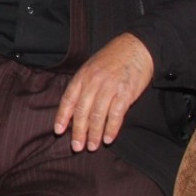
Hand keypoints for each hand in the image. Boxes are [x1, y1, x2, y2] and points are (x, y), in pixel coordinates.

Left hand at [54, 33, 153, 151]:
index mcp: (82, 76)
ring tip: (92, 146)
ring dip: (94, 134)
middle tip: (76, 147)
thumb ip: (83, 86)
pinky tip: (109, 139)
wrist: (137, 47)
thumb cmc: (112, 59)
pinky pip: (116, 115)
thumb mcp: (91, 67)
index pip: (68, 100)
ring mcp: (109, 88)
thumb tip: (74, 109)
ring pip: (97, 116)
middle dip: (78, 131)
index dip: (63, 117)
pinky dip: (112, 129)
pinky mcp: (125, 93)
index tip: (59, 131)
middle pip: (82, 111)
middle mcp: (93, 82)